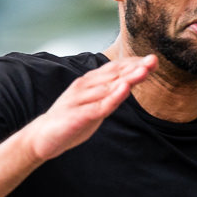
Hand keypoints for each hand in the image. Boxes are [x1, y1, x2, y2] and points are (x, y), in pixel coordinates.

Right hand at [19, 55, 155, 162]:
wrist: (42, 136)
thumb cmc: (71, 119)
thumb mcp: (95, 105)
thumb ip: (111, 94)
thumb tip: (131, 82)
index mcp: (89, 82)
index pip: (115, 68)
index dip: (134, 63)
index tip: (153, 60)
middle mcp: (85, 86)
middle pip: (114, 74)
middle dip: (135, 67)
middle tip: (153, 60)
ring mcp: (80, 100)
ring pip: (108, 87)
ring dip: (127, 78)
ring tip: (144, 71)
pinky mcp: (77, 115)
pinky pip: (98, 106)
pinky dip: (112, 97)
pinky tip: (124, 90)